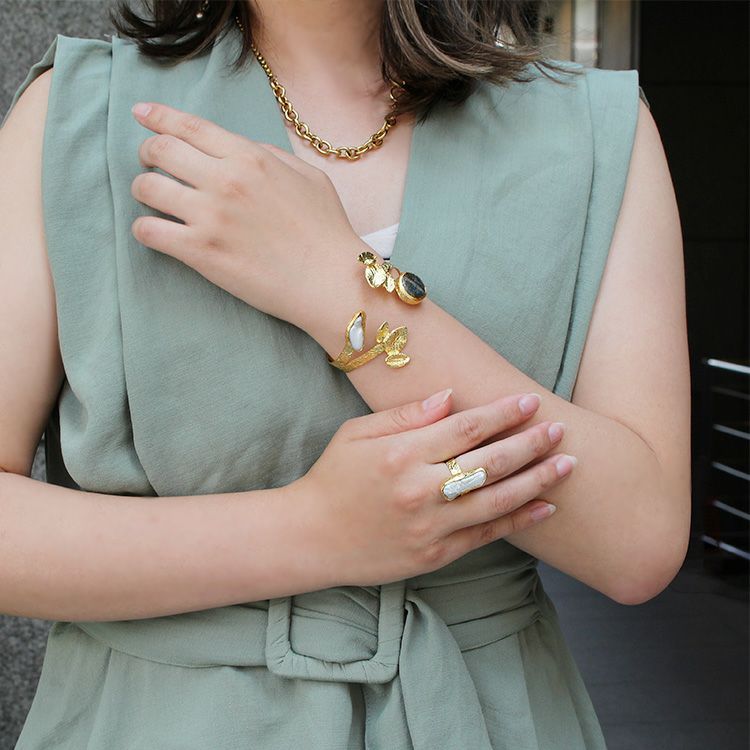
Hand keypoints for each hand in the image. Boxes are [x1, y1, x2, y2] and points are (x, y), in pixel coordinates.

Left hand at [129, 102, 356, 324]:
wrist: (330, 280)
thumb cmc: (326, 230)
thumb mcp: (308, 176)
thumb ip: (270, 155)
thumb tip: (240, 150)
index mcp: (250, 157)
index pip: (190, 126)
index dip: (158, 117)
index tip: (140, 114)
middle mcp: (225, 180)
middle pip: (160, 150)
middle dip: (147, 153)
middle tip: (150, 165)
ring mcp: (210, 216)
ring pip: (146, 187)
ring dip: (143, 190)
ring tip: (155, 200)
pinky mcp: (201, 252)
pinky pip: (148, 230)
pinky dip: (144, 228)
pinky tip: (156, 232)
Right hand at [290, 390, 575, 587]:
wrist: (311, 538)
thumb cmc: (333, 478)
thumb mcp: (357, 434)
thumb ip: (404, 415)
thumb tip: (450, 397)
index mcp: (400, 454)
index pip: (466, 428)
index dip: (503, 414)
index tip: (529, 402)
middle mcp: (419, 490)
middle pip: (490, 462)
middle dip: (531, 444)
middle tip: (560, 429)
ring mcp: (430, 526)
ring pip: (497, 500)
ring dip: (537, 481)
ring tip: (567, 465)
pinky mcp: (435, 554)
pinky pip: (486, 535)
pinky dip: (519, 521)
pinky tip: (545, 506)